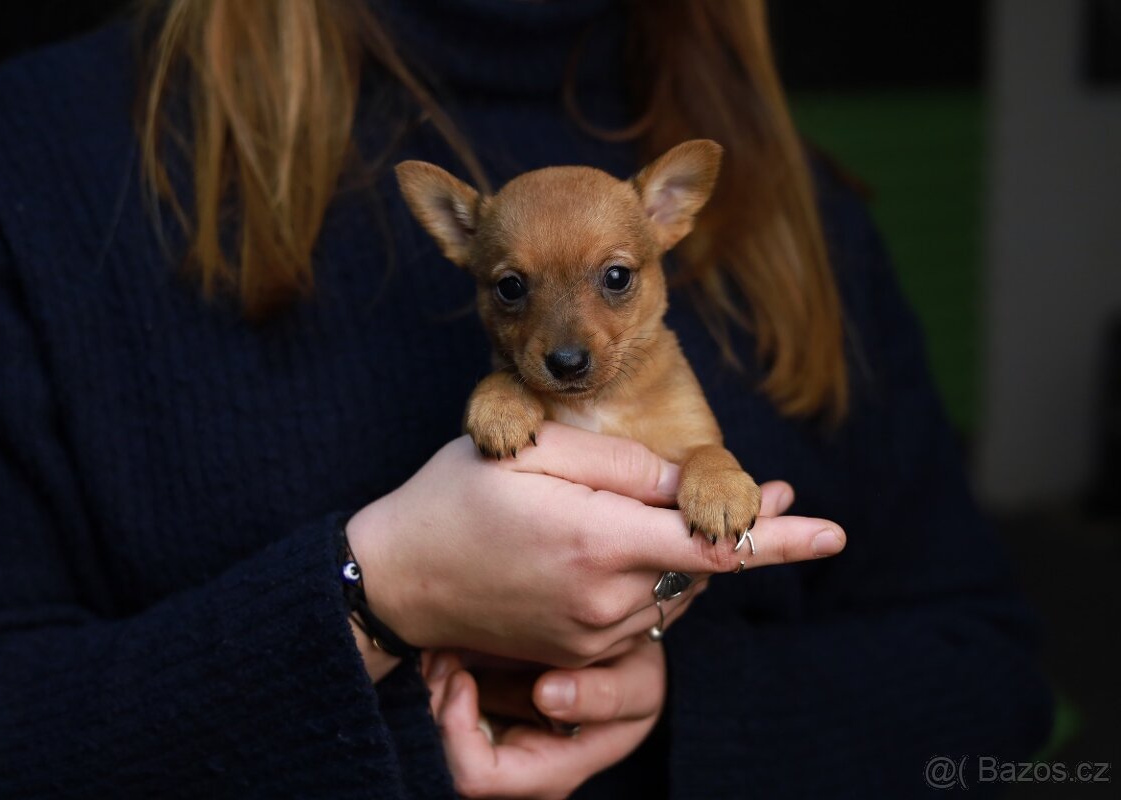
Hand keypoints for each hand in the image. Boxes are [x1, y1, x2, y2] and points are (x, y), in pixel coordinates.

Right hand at [348, 422, 843, 667]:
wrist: (397, 578)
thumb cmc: (455, 497)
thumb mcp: (531, 451)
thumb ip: (620, 463)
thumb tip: (690, 482)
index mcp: (597, 540)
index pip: (713, 542)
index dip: (779, 537)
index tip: (835, 534)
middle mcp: (605, 600)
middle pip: (696, 562)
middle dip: (730, 531)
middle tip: (771, 490)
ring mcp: (592, 635)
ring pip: (670, 587)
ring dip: (679, 551)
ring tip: (653, 510)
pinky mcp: (579, 653)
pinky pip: (638, 611)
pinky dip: (646, 576)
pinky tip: (611, 544)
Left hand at [424, 641, 666, 799]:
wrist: (626, 661)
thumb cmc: (633, 676)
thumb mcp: (638, 684)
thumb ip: (604, 695)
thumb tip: (549, 697)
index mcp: (549, 773)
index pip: (477, 776)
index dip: (456, 731)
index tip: (462, 678)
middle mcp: (514, 771)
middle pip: (443, 759)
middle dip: (434, 705)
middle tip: (442, 654)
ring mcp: (496, 747)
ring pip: (433, 736)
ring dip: (430, 690)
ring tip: (443, 649)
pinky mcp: (483, 720)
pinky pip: (440, 712)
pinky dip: (436, 680)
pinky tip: (448, 651)